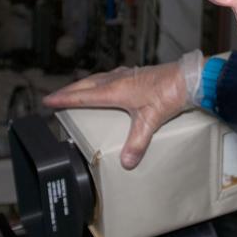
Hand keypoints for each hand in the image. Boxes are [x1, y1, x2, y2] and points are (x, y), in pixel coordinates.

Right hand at [43, 61, 189, 168]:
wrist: (188, 78)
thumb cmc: (169, 93)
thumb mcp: (150, 120)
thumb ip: (137, 142)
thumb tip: (127, 161)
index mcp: (115, 90)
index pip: (83, 95)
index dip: (64, 99)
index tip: (48, 101)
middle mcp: (117, 80)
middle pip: (86, 84)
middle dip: (69, 90)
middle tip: (56, 96)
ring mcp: (127, 75)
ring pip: (97, 79)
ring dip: (84, 85)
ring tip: (76, 91)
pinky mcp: (137, 75)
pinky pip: (110, 78)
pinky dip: (99, 82)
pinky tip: (105, 86)